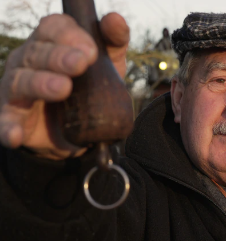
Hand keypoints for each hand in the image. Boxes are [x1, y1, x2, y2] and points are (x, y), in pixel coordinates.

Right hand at [0, 12, 129, 159]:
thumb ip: (112, 43)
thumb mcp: (106, 65)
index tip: (91, 50)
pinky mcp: (11, 117)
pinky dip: (8, 127)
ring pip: (21, 81)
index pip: (52, 28)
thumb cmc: (88, 89)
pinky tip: (15, 135)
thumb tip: (115, 19)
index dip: (70, 35)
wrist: (76, 131)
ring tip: (62, 89)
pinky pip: (4, 121)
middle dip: (58, 56)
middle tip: (80, 63)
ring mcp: (16, 89)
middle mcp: (29, 61)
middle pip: (37, 52)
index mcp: (51, 44)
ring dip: (40, 84)